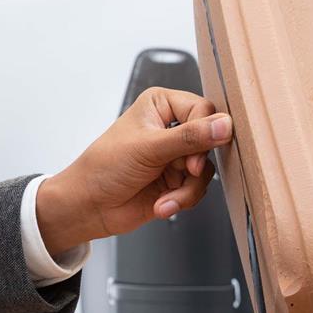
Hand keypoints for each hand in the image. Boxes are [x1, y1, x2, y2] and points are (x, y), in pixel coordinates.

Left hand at [36, 87, 232, 252]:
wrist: (89, 207)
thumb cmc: (103, 168)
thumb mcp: (148, 148)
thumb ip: (190, 137)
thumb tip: (224, 125)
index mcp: (161, 105)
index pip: (203, 109)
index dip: (205, 132)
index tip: (195, 154)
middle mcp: (170, 127)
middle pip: (209, 141)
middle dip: (196, 164)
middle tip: (186, 172)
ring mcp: (174, 155)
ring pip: (206, 169)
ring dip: (188, 188)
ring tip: (166, 197)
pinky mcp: (176, 180)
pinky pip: (198, 189)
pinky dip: (182, 199)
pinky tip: (162, 205)